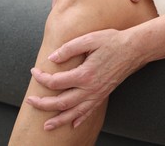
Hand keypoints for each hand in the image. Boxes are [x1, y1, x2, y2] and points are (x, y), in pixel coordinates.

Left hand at [27, 29, 144, 130]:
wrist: (134, 49)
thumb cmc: (112, 41)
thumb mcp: (89, 39)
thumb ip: (68, 49)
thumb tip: (52, 58)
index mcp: (84, 74)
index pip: (55, 82)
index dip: (41, 78)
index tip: (34, 71)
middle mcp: (90, 88)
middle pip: (61, 102)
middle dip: (43, 104)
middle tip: (31, 101)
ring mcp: (97, 94)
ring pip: (74, 112)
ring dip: (59, 120)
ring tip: (46, 126)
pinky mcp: (103, 95)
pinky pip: (89, 111)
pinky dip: (79, 119)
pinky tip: (73, 124)